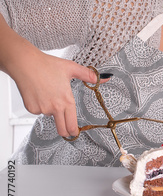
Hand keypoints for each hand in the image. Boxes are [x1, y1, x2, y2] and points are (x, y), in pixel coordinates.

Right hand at [0, 15, 101, 136]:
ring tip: (49, 93)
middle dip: (66, 131)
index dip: (74, 131)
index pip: (72, 124)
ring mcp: (42, 109)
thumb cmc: (48, 65)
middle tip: (67, 130)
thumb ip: (89, 76)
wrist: (25, 63)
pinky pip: (39, 111)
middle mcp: (54, 108)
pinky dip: (41, 105)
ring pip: (50, 115)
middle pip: (62, 129)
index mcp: (66, 101)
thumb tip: (105, 78)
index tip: (76, 132)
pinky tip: (39, 92)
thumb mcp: (72, 68)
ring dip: (52, 110)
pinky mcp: (31, 108)